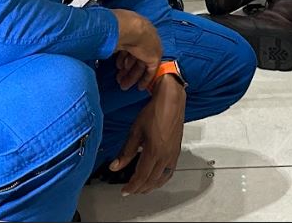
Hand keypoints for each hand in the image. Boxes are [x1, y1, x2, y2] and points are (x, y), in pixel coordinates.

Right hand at [111, 9, 161, 90]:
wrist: (131, 29)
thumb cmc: (118, 29)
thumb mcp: (112, 36)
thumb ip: (111, 43)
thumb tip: (102, 48)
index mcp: (135, 31)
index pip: (129, 49)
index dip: (123, 59)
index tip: (118, 68)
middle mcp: (144, 39)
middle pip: (135, 58)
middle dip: (126, 70)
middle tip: (119, 80)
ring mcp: (151, 48)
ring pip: (141, 65)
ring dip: (132, 76)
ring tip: (123, 85)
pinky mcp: (155, 57)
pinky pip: (150, 71)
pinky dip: (145, 79)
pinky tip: (140, 87)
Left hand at [111, 75, 186, 194]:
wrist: (171, 101)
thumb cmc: (155, 112)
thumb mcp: (135, 132)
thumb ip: (125, 152)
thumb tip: (115, 166)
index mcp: (154, 152)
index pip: (141, 177)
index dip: (131, 186)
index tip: (125, 190)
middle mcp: (165, 155)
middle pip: (151, 180)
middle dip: (140, 188)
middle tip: (131, 190)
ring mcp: (173, 154)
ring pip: (162, 178)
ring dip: (151, 186)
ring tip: (142, 188)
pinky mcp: (177, 150)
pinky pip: (170, 171)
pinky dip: (162, 179)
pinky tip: (158, 178)